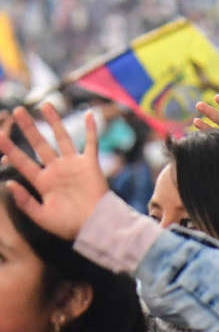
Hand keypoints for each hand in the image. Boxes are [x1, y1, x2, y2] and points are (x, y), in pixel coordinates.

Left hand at [0, 105, 108, 240]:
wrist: (96, 225)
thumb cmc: (69, 225)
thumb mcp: (41, 216)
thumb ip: (24, 201)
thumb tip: (9, 183)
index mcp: (42, 182)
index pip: (22, 161)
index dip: (10, 149)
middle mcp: (56, 170)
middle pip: (39, 144)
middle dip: (28, 128)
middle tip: (17, 111)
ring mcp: (73, 165)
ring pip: (62, 138)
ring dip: (54, 122)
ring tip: (45, 105)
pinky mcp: (90, 164)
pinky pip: (91, 143)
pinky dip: (91, 129)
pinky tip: (89, 115)